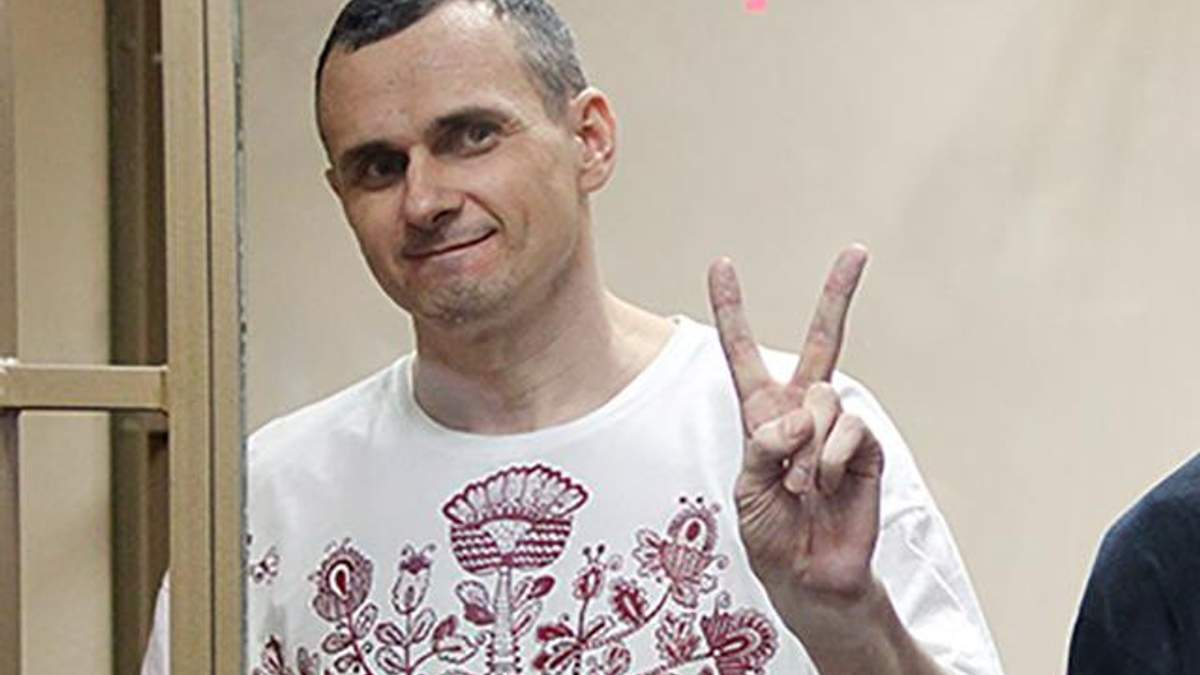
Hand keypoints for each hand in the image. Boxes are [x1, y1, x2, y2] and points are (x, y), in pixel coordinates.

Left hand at [708, 245, 882, 613]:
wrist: (809, 576)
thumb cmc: (770, 533)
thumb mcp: (744, 487)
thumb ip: (763, 445)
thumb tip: (799, 418)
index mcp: (761, 413)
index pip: (744, 353)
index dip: (731, 310)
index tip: (722, 265)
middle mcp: (802, 411)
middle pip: (821, 341)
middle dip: (838, 294)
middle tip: (857, 251)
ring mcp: (836, 428)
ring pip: (825, 396)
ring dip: (807, 447)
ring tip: (800, 487)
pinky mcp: (866, 448)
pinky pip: (849, 428)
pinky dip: (830, 457)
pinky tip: (826, 485)